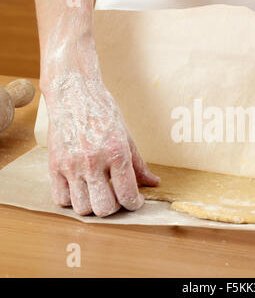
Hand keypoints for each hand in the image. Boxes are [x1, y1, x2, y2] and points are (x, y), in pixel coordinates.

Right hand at [41, 40, 159, 216]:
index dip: (134, 204)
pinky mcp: (54, 165)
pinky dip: (72, 200)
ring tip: (98, 193)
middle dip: (114, 208)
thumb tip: (154, 182)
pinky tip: (80, 188)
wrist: (74, 93)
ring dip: (93, 206)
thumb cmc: (103, 112)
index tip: (135, 201)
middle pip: (104, 208)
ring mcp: (71, 165)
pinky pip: (60, 198)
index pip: (127, 195)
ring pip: (82, 208)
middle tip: (117, 197)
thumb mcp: (127, 136)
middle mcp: (93, 162)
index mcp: (116, 153)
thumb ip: (139, 164)